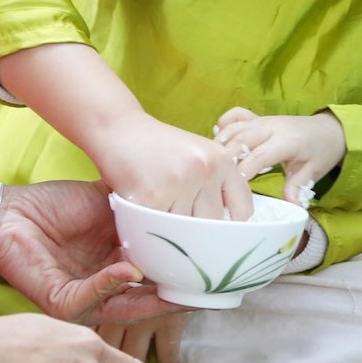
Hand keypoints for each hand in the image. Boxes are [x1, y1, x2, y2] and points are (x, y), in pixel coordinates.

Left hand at [0, 180, 185, 327]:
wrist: (12, 211)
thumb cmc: (57, 207)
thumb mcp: (109, 205)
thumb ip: (140, 210)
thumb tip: (179, 200)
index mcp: (119, 268)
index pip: (157, 277)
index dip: (181, 272)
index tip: (208, 263)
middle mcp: (106, 290)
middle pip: (148, 299)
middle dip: (175, 294)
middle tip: (202, 283)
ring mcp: (85, 301)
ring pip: (124, 306)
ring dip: (150, 297)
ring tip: (175, 284)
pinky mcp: (61, 304)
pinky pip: (91, 298)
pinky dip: (110, 283)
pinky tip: (127, 268)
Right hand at [93, 112, 254, 219]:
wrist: (118, 128)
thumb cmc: (157, 147)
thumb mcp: (197, 155)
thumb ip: (215, 185)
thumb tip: (225, 232)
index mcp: (221, 160)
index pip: (243, 209)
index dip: (231, 227)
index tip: (217, 234)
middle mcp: (205, 169)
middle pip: (212, 225)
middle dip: (197, 233)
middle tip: (182, 232)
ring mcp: (179, 183)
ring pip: (185, 232)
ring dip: (170, 232)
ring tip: (158, 217)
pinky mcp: (152, 197)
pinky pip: (158, 230)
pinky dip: (150, 230)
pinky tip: (143, 218)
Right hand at [213, 108, 346, 202]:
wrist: (328, 130)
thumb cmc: (321, 152)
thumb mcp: (314, 172)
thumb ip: (298, 187)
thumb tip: (291, 205)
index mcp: (286, 141)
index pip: (259, 156)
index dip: (242, 171)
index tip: (230, 186)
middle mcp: (271, 127)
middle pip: (240, 140)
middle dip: (225, 159)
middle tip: (212, 179)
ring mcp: (262, 120)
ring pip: (234, 128)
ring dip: (219, 144)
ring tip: (208, 165)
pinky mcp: (257, 117)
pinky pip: (235, 116)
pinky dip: (223, 125)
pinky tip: (216, 142)